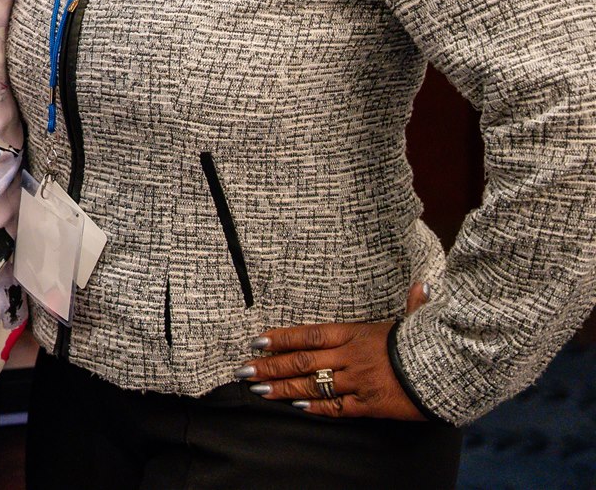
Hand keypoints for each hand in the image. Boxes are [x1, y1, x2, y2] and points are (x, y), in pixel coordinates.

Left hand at [240, 281, 429, 419]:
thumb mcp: (417, 320)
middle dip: (270, 366)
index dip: (280, 338)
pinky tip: (298, 406)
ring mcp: (358, 382)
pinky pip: (337, 407)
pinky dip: (316, 407)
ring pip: (312, 385)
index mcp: (356, 333)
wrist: (450, 373)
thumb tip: (422, 287)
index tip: (257, 341)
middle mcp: (351, 357)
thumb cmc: (429, 344)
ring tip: (259, 389)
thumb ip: (413, 305)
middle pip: (301, 361)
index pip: (308, 334)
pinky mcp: (370, 405)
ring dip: (283, 388)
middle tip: (244, 369)